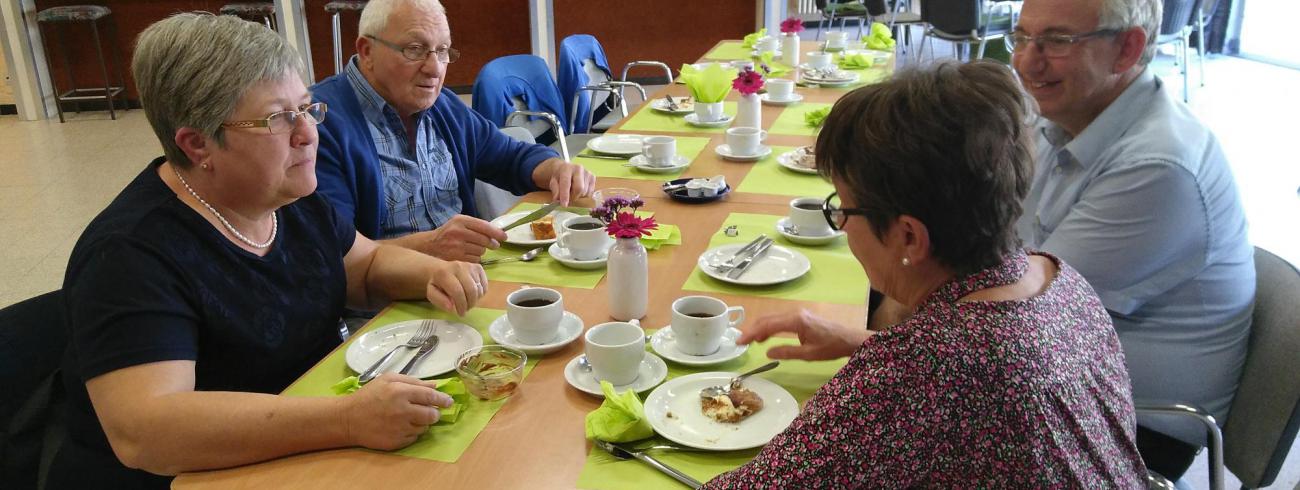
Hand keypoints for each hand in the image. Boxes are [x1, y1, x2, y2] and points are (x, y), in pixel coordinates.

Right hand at [341, 373, 452, 449]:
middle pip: (431, 415)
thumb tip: (435, 386)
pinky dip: (412, 432)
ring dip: (422, 422)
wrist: (348, 419)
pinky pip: (414, 437)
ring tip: (409, 417)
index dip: (443, 400)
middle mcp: (403, 411)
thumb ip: (413, 381)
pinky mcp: (396, 442)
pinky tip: (400, 426)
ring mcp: (400, 429)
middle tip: (430, 411)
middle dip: (434, 413)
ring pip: (424, 427)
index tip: (449, 402)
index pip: (430, 397)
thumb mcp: (388, 380)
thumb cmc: (369, 396)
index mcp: (401, 392)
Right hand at [422, 215, 506, 261]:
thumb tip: (498, 233)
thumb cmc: (448, 233)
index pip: (484, 226)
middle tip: (494, 245)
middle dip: (491, 243)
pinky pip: (475, 260)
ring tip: (474, 248)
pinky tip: (469, 255)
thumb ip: (476, 226)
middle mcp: (458, 232)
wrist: (429, 245)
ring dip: (482, 251)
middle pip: (485, 240)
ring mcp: (457, 246)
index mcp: (461, 220)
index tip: (504, 237)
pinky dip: (475, 259)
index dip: (497, 232)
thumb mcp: (460, 223)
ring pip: (481, 251)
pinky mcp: (456, 258)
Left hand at [424, 260, 486, 315]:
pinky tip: (472, 294)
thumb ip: (439, 301)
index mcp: (444, 273)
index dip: (461, 305)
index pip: (458, 292)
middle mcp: (459, 267)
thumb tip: (452, 307)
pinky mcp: (478, 268)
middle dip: (470, 304)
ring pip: (479, 289)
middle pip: (471, 290)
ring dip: (475, 300)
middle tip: (466, 309)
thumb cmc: (438, 284)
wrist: (442, 270)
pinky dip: (480, 293)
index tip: (461, 314)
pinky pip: (485, 286)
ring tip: (467, 301)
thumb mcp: (432, 293)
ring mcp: (470, 266)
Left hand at [535, 158, 594, 205]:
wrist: (567, 169)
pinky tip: (579, 190)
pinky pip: (590, 193)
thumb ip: (555, 190)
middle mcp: (579, 168)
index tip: (564, 205)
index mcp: (566, 168)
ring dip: (578, 196)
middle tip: (568, 198)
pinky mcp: (593, 177)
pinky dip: (584, 195)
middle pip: (579, 188)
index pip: (566, 183)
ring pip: (585, 192)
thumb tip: (557, 199)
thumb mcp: (553, 182)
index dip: (565, 195)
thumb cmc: (560, 176)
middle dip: (573, 197)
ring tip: (572, 191)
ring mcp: (587, 172)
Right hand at [738, 309, 870, 360]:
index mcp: (796, 321)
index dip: (752, 333)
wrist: (849, 339)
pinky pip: (780, 319)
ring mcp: (798, 313)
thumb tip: (767, 352)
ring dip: (760, 328)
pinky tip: (765, 336)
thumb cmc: (831, 347)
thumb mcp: (808, 354)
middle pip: (767, 318)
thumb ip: (786, 352)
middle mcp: (795, 313)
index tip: (740, 342)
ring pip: (773, 317)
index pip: (768, 325)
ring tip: (750, 341)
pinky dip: (769, 326)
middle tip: (740, 342)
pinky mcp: (801, 316)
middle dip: (752, 329)